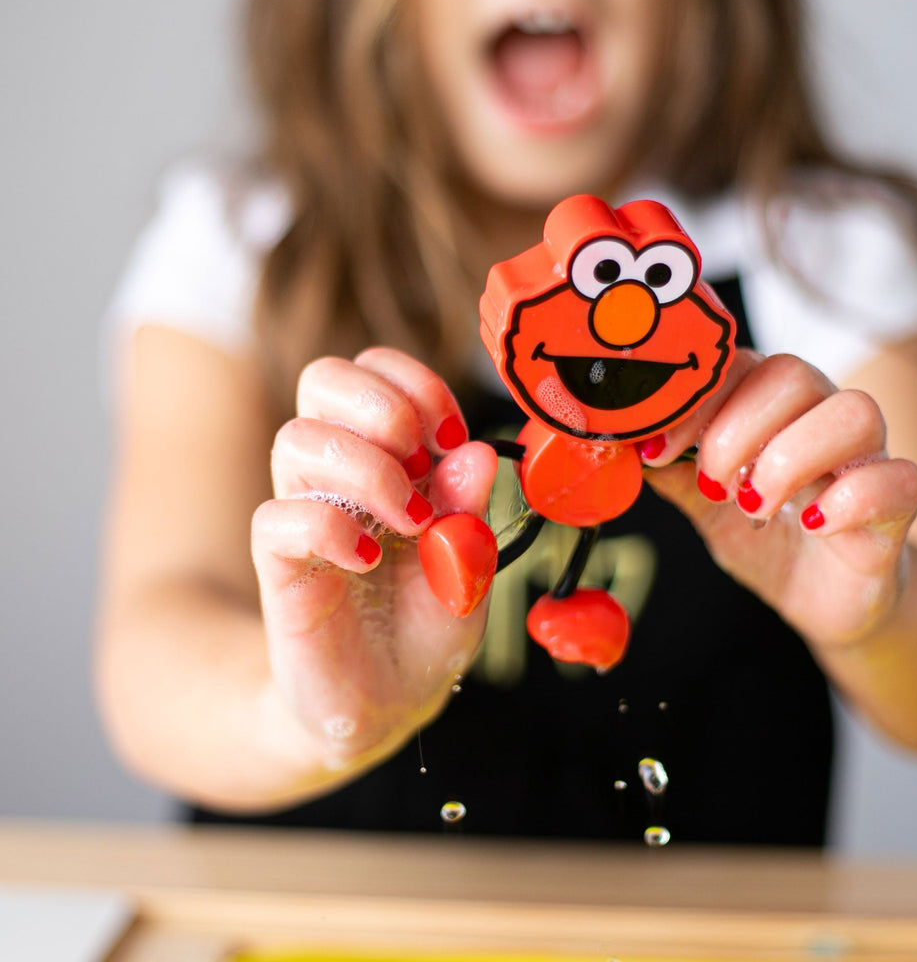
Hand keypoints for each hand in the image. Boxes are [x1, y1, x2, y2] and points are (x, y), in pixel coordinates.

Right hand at [251, 349, 497, 776]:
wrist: (383, 706)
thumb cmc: (425, 632)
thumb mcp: (468, 570)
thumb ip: (470, 511)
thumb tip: (477, 451)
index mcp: (394, 461)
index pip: (378, 371)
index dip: (415, 384)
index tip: (451, 437)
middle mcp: (343, 476)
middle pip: (324, 378)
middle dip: (381, 405)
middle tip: (421, 461)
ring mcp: (306, 514)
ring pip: (297, 437)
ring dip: (366, 469)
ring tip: (408, 522)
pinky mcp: (279, 564)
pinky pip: (278, 516)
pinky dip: (329, 528)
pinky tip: (367, 562)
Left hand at [643, 352, 916, 647]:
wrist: (823, 599)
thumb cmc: (764, 538)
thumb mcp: (704, 506)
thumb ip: (671, 472)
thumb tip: (621, 445)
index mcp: (771, 405)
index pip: (739, 363)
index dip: (696, 400)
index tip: (660, 448)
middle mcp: (822, 416)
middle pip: (793, 374)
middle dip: (738, 430)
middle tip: (712, 485)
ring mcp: (867, 457)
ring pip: (854, 411)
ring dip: (790, 458)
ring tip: (753, 506)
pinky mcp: (899, 505)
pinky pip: (899, 478)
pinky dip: (850, 499)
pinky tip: (812, 523)